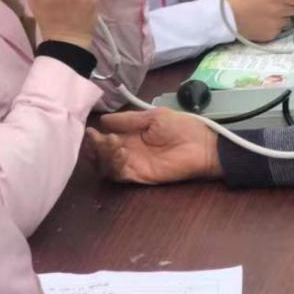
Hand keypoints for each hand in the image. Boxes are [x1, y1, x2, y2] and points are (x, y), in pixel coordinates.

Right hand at [85, 109, 220, 184]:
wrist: (202, 145)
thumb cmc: (182, 127)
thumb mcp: (154, 117)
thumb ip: (129, 119)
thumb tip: (103, 119)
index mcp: (130, 134)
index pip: (105, 137)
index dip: (95, 135)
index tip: (91, 129)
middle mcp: (127, 150)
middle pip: (100, 154)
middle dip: (95, 146)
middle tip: (98, 138)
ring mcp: (132, 164)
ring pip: (105, 165)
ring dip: (103, 154)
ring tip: (113, 143)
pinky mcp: (139, 176)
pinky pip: (119, 175)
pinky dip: (114, 165)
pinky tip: (122, 152)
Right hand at [226, 0, 293, 42]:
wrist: (228, 16)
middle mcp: (279, 10)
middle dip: (287, 8)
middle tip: (275, 7)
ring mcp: (276, 23)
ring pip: (287, 21)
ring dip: (280, 18)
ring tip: (266, 16)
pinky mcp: (271, 34)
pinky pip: (279, 30)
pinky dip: (273, 27)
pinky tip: (262, 23)